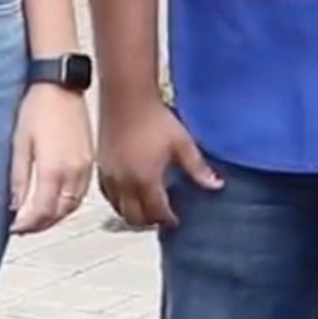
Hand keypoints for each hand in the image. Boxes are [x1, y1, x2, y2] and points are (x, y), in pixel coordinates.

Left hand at [10, 84, 94, 234]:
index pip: (42, 212)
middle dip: (40, 224)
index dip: (27, 225)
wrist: (60, 83)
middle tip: (23, 226)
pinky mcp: (90, 157)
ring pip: (73, 205)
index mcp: (53, 169)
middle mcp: (73, 171)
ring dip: (55, 215)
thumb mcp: (19, 142)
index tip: (14, 228)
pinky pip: (82, 191)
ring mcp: (85, 165)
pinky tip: (57, 199)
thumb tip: (15, 205)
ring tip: (38, 216)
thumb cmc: (38, 106)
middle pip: (58, 213)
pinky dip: (69, 202)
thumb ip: (19, 178)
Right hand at [97, 98, 222, 229]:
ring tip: (147, 206)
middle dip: (150, 221)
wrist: (127, 97)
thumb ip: (198, 168)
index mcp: (146, 180)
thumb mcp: (182, 142)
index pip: (157, 212)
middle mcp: (125, 184)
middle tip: (162, 216)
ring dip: (133, 214)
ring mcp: (110, 176)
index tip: (177, 219)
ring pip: (119, 209)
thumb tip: (216, 185)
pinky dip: (118, 201)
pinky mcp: (101, 166)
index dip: (169, 219)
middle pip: (135, 218)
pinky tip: (128, 193)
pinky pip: (108, 195)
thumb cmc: (155, 118)